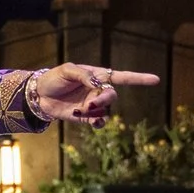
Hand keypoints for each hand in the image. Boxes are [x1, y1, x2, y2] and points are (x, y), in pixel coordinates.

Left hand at [30, 63, 160, 122]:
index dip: (139, 79)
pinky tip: (91, 121)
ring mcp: (92, 105)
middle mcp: (97, 90)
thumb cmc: (53, 78)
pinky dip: (97, 122)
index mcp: (96, 75)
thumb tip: (96, 83)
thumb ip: (83, 75)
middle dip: (104, 100)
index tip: (155, 80)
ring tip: (80, 110)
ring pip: (104, 110)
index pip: (122, 77)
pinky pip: (98, 121)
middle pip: (112, 96)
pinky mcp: (84, 117)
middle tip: (90, 103)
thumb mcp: (67, 70)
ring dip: (95, 111)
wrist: (38, 95)